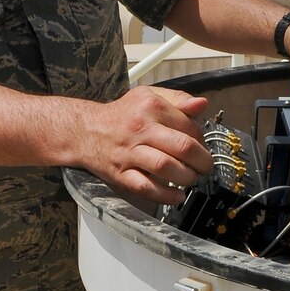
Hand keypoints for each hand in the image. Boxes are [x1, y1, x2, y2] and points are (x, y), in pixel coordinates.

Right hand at [82, 88, 212, 203]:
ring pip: (166, 167)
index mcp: (151, 106)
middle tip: (205, 167)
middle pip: (183, 147)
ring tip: (191, 178)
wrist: (84, 130)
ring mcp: (129, 152)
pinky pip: (146, 187)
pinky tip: (176, 195)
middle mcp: (140, 128)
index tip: (202, 149)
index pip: (190, 127)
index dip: (202, 141)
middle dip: (202, 162)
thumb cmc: (121, 115)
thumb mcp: (148, 95)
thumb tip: (201, 104)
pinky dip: (165, 195)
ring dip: (187, 177)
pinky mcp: (120, 173)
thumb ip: (177, 99)